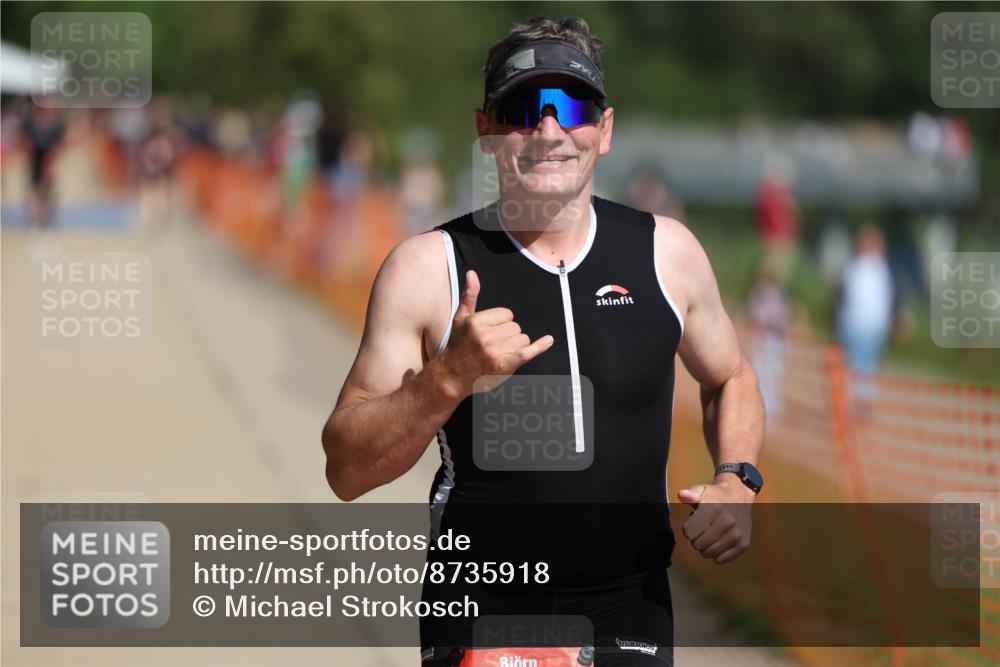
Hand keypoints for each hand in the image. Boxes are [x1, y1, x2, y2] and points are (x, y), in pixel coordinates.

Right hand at [439, 270, 553, 396]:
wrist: (452, 375)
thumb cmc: (458, 344)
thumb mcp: (460, 318)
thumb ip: (470, 295)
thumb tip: (472, 273)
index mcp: (477, 322)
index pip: (507, 314)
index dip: (501, 322)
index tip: (489, 331)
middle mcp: (486, 336)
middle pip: (516, 327)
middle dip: (508, 334)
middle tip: (492, 344)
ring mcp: (496, 352)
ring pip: (522, 339)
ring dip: (515, 345)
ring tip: (498, 352)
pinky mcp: (504, 365)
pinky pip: (527, 352)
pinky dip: (540, 346)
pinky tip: (548, 340)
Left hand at [677, 476, 754, 563]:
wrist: (740, 494)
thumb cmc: (716, 495)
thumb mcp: (701, 490)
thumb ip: (690, 495)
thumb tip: (682, 495)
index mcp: (714, 508)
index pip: (689, 533)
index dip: (688, 529)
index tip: (693, 523)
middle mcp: (727, 522)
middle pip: (698, 545)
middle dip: (696, 538)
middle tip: (702, 529)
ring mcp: (736, 534)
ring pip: (709, 554)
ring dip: (705, 547)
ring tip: (711, 534)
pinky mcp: (743, 544)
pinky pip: (721, 560)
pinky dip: (717, 554)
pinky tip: (719, 541)